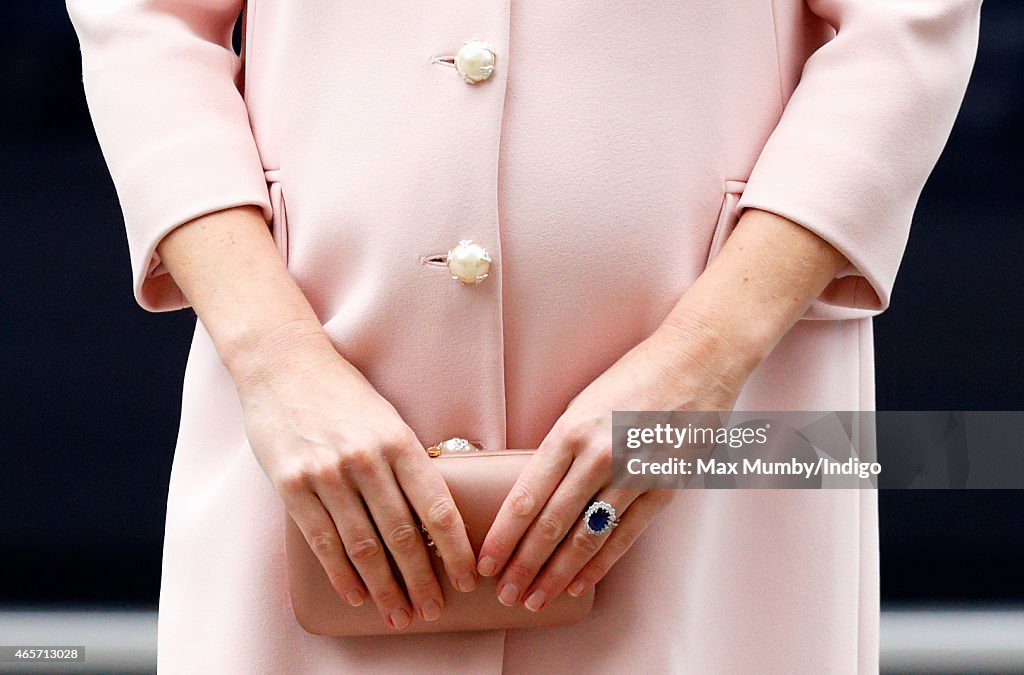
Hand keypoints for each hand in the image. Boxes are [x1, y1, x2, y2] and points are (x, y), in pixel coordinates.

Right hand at [230, 322, 478, 629]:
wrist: (284, 365)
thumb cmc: (344, 395)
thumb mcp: (388, 419)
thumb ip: (408, 463)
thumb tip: (436, 515)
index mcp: (400, 441)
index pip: (437, 507)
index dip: (455, 550)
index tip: (466, 580)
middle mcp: (367, 459)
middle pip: (403, 535)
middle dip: (421, 581)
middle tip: (432, 611)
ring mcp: (328, 474)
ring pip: (364, 546)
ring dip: (384, 587)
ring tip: (398, 614)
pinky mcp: (293, 485)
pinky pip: (323, 541)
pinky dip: (342, 574)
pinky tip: (357, 595)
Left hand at [475, 314, 747, 610]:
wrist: (698, 360)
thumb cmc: (633, 378)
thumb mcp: (583, 404)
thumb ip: (560, 449)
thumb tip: (533, 495)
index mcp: (570, 431)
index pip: (526, 497)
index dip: (503, 537)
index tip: (486, 563)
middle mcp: (599, 456)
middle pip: (551, 524)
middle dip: (523, 565)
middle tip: (505, 595)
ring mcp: (634, 474)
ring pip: (587, 537)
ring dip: (558, 574)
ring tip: (537, 599)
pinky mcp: (664, 487)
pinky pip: (626, 536)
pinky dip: (600, 564)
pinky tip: (580, 584)